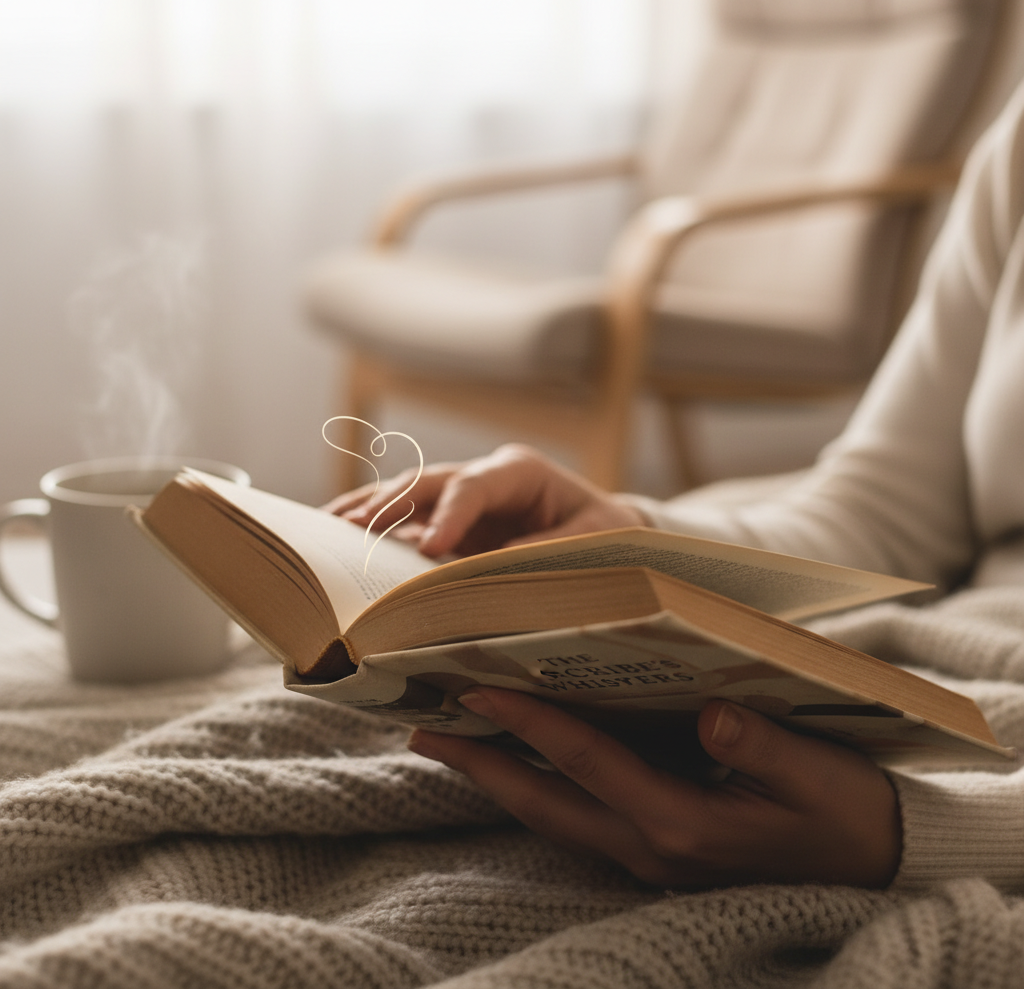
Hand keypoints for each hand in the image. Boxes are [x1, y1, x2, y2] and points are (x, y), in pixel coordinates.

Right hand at [325, 443, 645, 557]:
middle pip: (428, 482)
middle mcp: (483, 478)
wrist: (605, 533)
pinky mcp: (450, 523)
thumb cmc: (604, 534)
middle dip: (389, 503)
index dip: (450, 514)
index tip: (431, 548)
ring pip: (406, 495)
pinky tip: (338, 537)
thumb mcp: (592, 541)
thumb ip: (546, 550)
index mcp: (520, 472)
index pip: (474, 485)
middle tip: (352, 529)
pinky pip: (405, 522)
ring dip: (368, 510)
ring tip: (326, 529)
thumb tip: (498, 566)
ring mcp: (462, 499)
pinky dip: (373, 529)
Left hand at [406, 687, 901, 888]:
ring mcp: (646, 854)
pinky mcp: (654, 848)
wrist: (872, 865)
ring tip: (449, 742)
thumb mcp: (815, 776)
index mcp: (681, 822)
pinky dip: (536, 788)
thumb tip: (710, 710)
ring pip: (552, 814)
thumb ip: (761, 746)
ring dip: (497, 779)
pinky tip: (518, 763)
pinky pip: (576, 817)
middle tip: (423, 728)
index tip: (477, 685)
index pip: (584, 761)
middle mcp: (649, 845)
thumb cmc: (843, 813)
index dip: (527, 721)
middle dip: (479, 764)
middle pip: (543, 800)